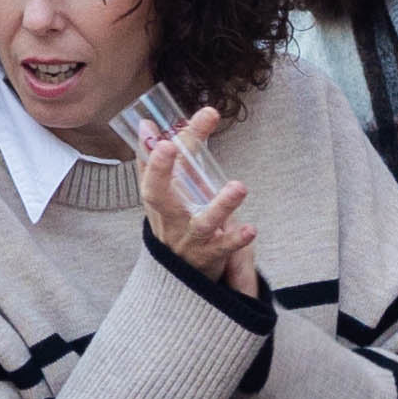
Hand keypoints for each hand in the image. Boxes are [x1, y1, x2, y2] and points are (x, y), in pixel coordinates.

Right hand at [134, 109, 261, 295]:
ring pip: (201, 223)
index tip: (161, 137)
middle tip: (170, 146)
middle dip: (161, 170)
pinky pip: (223, 248)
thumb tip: (146, 123)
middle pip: (160, 195)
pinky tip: (250, 229)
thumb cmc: (170, 223)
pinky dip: (236, 239)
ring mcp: (189, 237)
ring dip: (220, 206)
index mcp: (156, 198)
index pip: (153, 170)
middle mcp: (168, 216)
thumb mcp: (160, 193)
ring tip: (238, 187)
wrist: (175, 276)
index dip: (154, 155)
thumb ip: (155, 158)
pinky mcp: (209, 254)